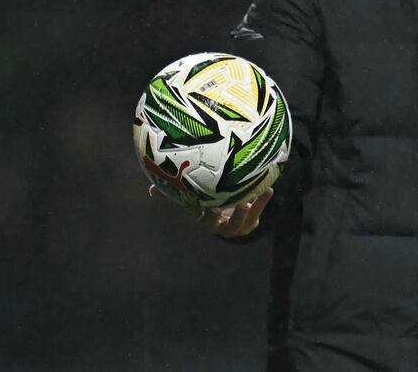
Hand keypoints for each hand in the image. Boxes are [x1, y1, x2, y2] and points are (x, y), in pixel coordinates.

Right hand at [149, 185, 273, 238]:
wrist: (230, 209)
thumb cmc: (207, 200)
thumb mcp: (192, 196)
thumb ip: (173, 193)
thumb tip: (150, 190)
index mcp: (203, 217)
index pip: (199, 216)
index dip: (200, 211)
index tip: (205, 203)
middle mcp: (218, 225)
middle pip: (219, 226)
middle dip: (225, 216)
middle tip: (232, 204)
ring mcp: (234, 227)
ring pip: (241, 224)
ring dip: (250, 210)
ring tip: (255, 196)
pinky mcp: (249, 224)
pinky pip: (255, 218)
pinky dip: (262, 205)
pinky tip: (267, 190)